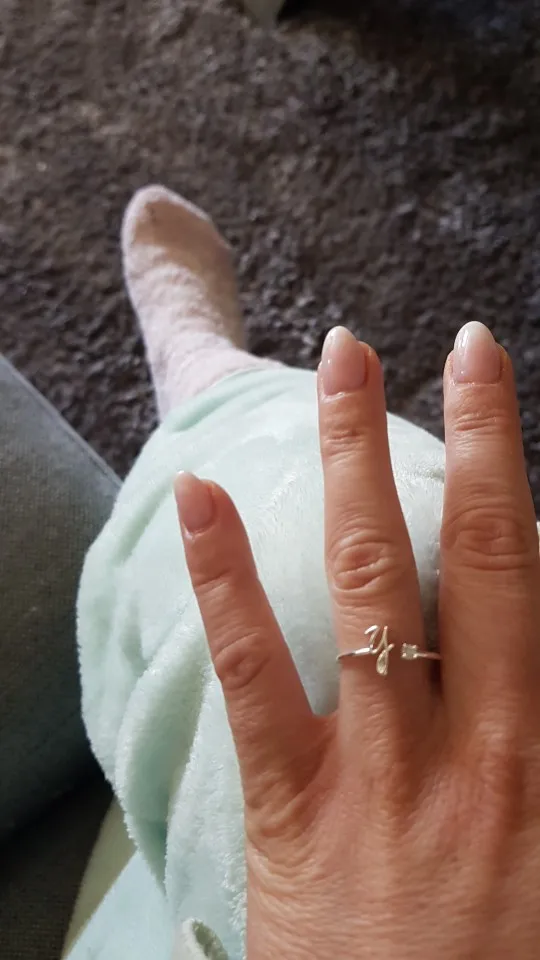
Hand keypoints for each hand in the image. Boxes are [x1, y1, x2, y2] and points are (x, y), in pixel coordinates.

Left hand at [174, 321, 539, 959]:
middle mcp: (482, 743)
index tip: (503, 397)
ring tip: (346, 363)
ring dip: (355, 462)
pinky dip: (223, 578)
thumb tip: (528, 652)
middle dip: (476, 437)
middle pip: (479, 554)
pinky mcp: (295, 808)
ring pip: (369, 579)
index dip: (522, 481)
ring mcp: (383, 770)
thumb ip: (535, 731)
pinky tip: (198, 498)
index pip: (538, 580)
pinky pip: (256, 674)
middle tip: (458, 345)